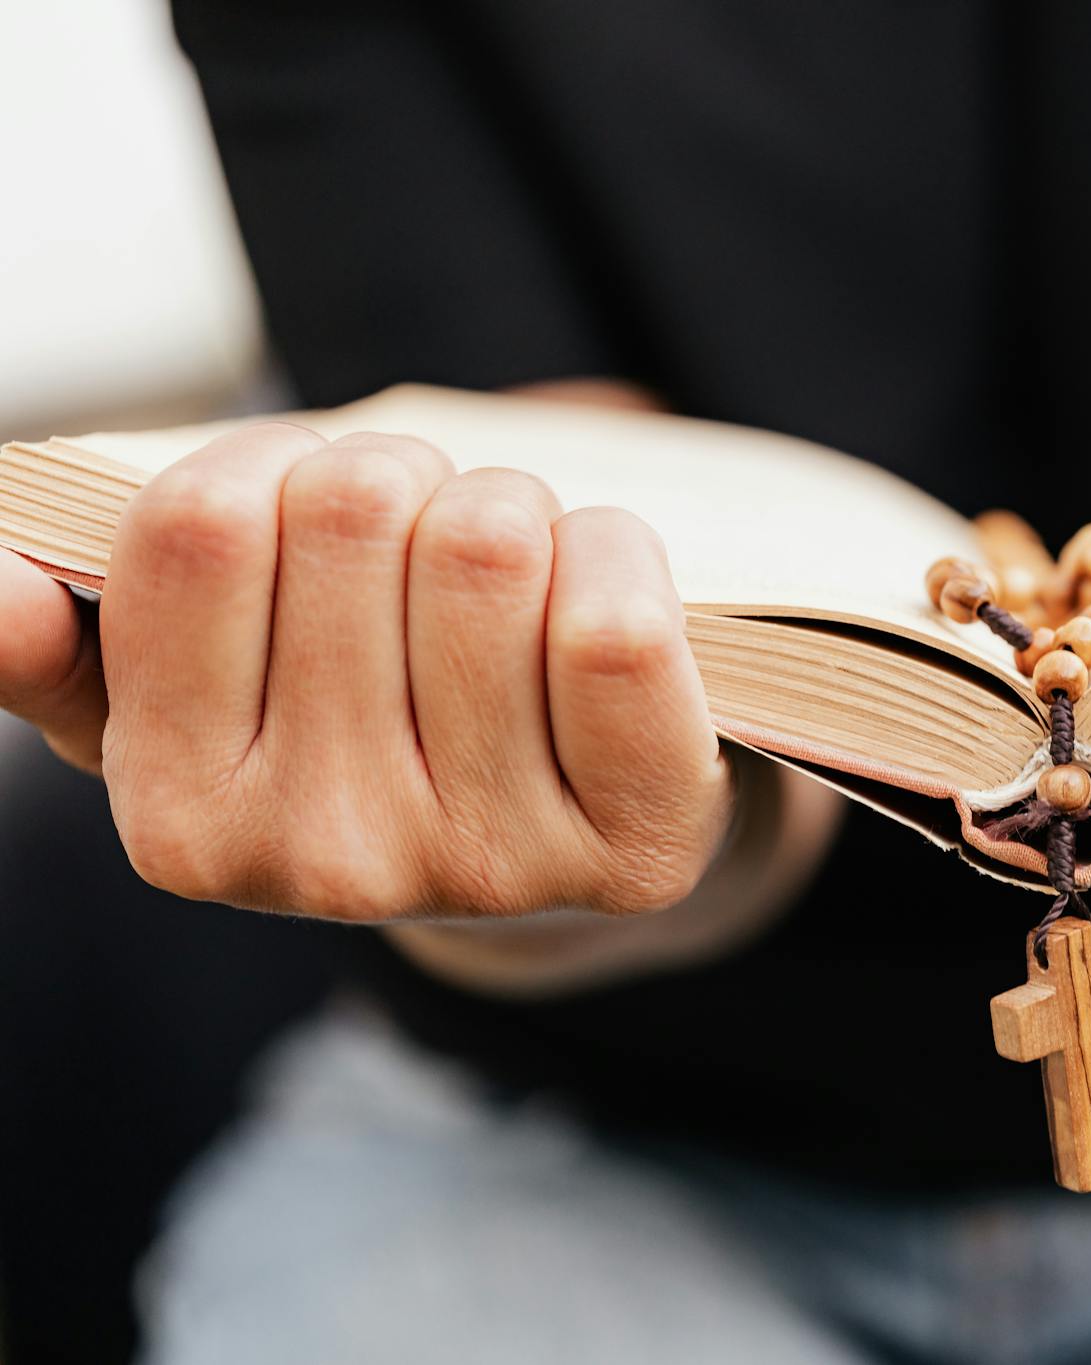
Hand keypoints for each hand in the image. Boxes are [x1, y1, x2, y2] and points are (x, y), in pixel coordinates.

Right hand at [2, 421, 733, 919]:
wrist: (558, 843)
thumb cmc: (366, 728)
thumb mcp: (190, 705)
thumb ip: (63, 649)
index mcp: (181, 820)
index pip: (200, 526)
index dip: (269, 458)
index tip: (306, 492)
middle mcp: (323, 864)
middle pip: (358, 509)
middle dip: (404, 478)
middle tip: (430, 536)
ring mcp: (484, 868)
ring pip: (490, 547)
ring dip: (514, 510)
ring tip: (513, 577)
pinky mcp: (630, 852)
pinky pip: (614, 624)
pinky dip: (617, 556)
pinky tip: (599, 597)